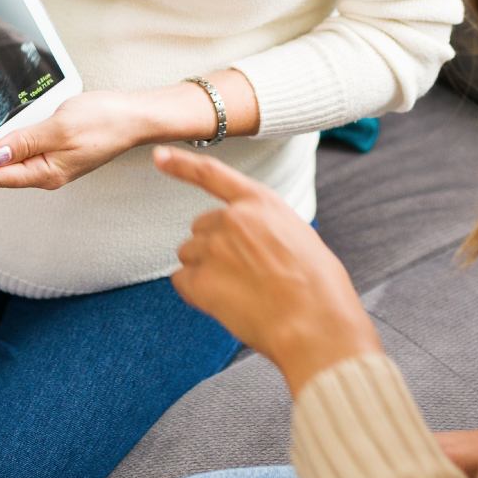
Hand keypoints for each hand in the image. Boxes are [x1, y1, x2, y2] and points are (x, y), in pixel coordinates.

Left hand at [0, 91, 154, 192]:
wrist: (135, 116)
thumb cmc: (105, 122)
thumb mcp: (59, 128)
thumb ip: (24, 141)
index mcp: (46, 173)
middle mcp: (47, 172)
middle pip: (2, 171)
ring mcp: (53, 162)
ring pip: (13, 160)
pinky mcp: (58, 149)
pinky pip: (26, 149)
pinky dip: (12, 143)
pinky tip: (3, 136)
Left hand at [156, 146, 381, 395]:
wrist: (315, 322)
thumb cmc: (318, 285)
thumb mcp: (298, 236)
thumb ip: (265, 227)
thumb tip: (251, 243)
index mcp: (260, 202)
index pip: (211, 174)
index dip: (181, 163)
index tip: (159, 155)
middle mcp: (231, 219)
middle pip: (201, 228)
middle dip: (214, 247)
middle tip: (245, 274)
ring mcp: (213, 249)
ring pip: (189, 255)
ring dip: (205, 270)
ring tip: (240, 290)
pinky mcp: (201, 282)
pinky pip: (182, 281)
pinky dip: (197, 292)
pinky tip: (225, 303)